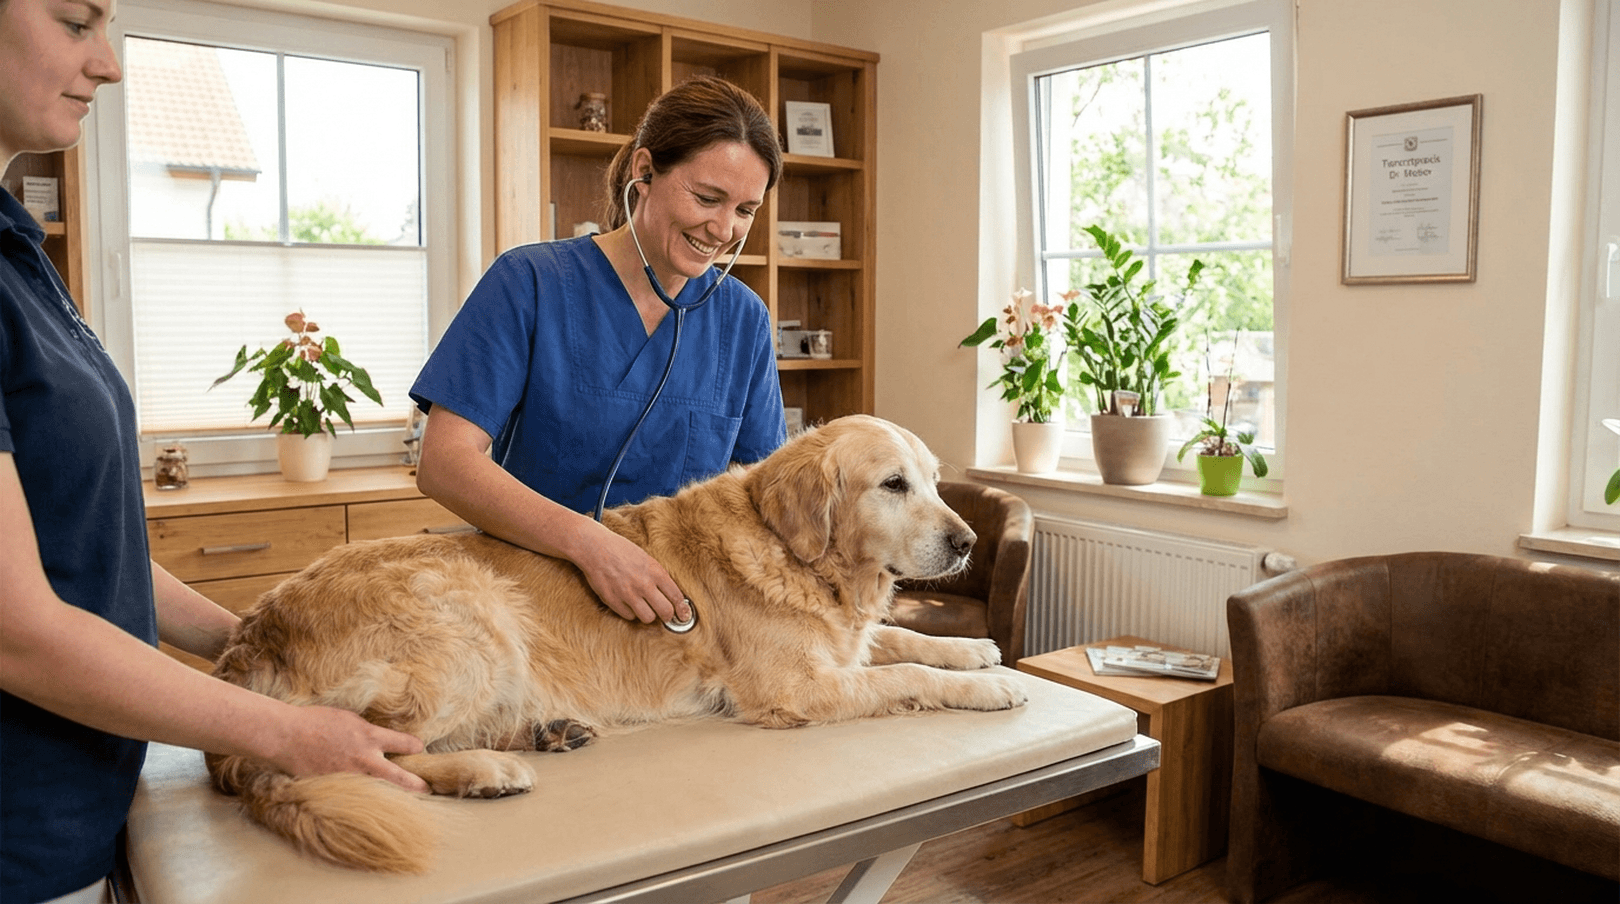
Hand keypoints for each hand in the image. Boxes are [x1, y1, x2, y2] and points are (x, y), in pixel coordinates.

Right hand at [267, 705, 428, 792]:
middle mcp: (364, 759)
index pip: (404, 743)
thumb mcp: (349, 719)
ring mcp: (349, 777)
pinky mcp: (334, 789)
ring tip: (404, 805)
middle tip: (428, 790)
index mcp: (369, 737)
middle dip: (416, 785)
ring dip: (390, 796)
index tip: (418, 748)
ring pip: (379, 791)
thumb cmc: (316, 722)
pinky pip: (354, 797)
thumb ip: (367, 732)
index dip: (414, 746)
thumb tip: (380, 739)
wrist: (287, 736)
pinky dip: (363, 801)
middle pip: (400, 777)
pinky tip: (369, 806)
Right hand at [572, 525, 687, 623]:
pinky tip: (628, 603)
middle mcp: (643, 584)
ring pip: (648, 618)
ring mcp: (628, 594)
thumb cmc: (620, 550)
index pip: (676, 596)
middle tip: (665, 615)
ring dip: (648, 614)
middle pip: (665, 612)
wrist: (595, 548)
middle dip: (668, 615)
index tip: (683, 613)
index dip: (682, 608)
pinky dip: (630, 612)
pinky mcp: (613, 601)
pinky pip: (629, 616)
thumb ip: (657, 576)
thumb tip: (670, 595)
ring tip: (644, 607)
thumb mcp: (646, 558)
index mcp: (655, 571)